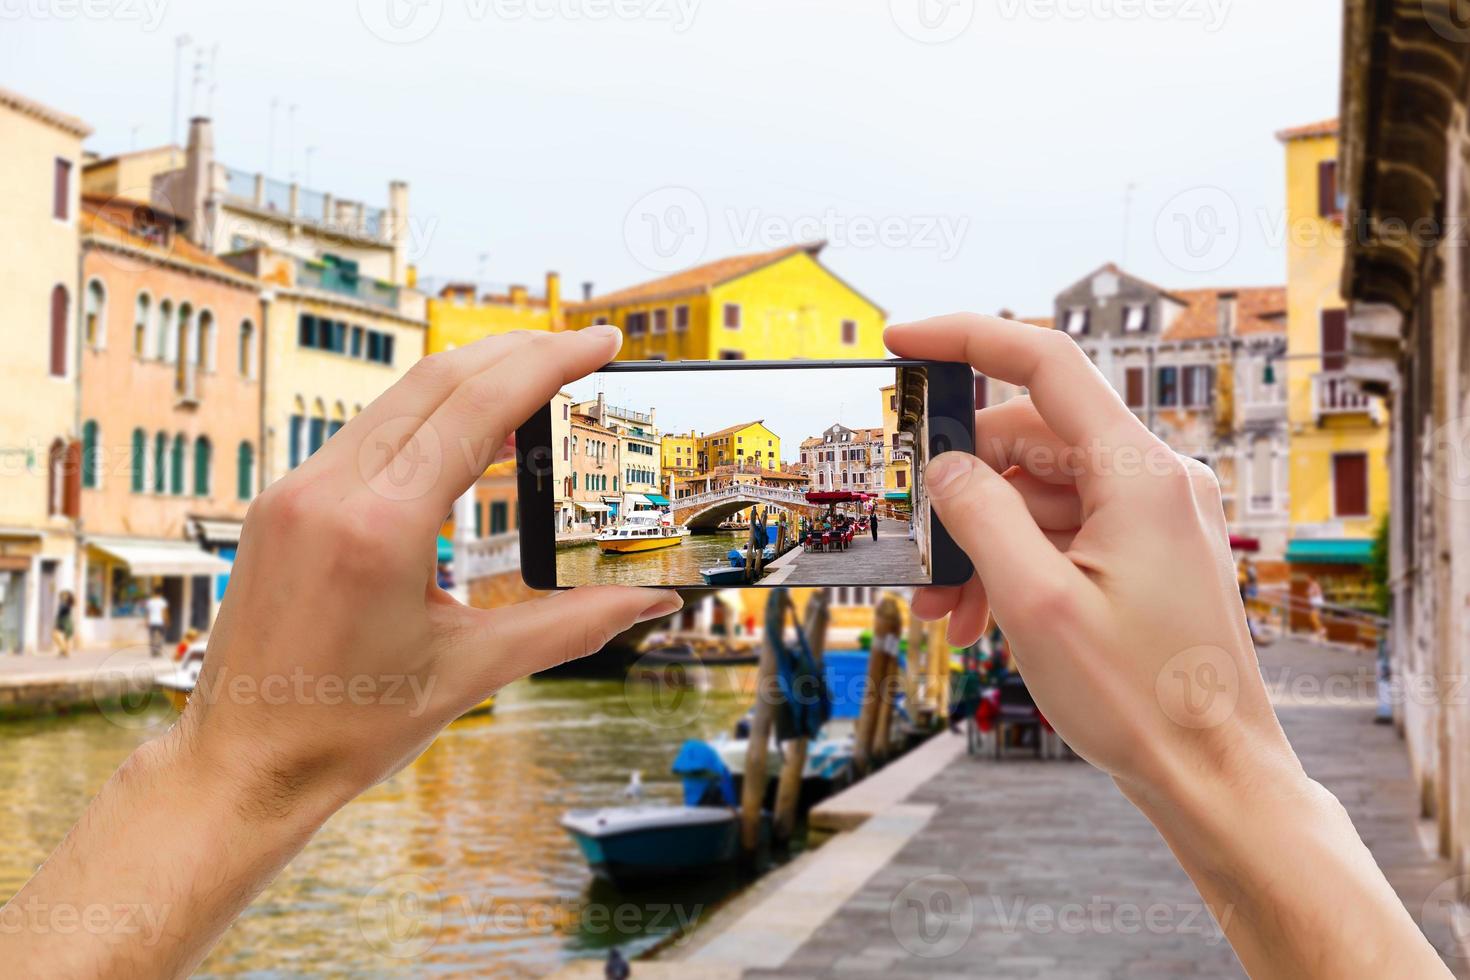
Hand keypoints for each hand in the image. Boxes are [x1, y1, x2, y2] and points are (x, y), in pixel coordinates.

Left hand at [184, 325, 680, 814]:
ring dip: (473, 379)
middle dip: (518, 353)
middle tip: (583, 349)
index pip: (477, 409)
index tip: (603, 342)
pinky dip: (428, 417)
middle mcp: (327, 491)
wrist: (243, 765)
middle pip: (438, 381)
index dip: (549, 364)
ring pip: (399, 399)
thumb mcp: (472, 672)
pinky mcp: (284, 503)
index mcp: (376, 528)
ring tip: (538, 382)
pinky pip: (367, 433)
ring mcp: (296, 491)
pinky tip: (469, 432)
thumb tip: (650, 599)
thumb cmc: (347, 729)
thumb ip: (571, 625)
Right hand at [889, 313, 1286, 798]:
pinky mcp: (1147, 555)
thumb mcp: (1035, 603)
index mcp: (1140, 474)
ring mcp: (1154, 519)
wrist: (1212, 777)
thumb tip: (944, 467)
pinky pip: (1063, 532)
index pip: (1045, 365)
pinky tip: (976, 617)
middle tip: (910, 540)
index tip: (902, 342)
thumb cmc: (1141, 699)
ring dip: (980, 539)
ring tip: (939, 608)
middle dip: (959, 488)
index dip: (966, 339)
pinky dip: (1014, 562)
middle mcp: (1155, 482)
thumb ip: (980, 516)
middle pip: (1029, 440)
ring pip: (1039, 494)